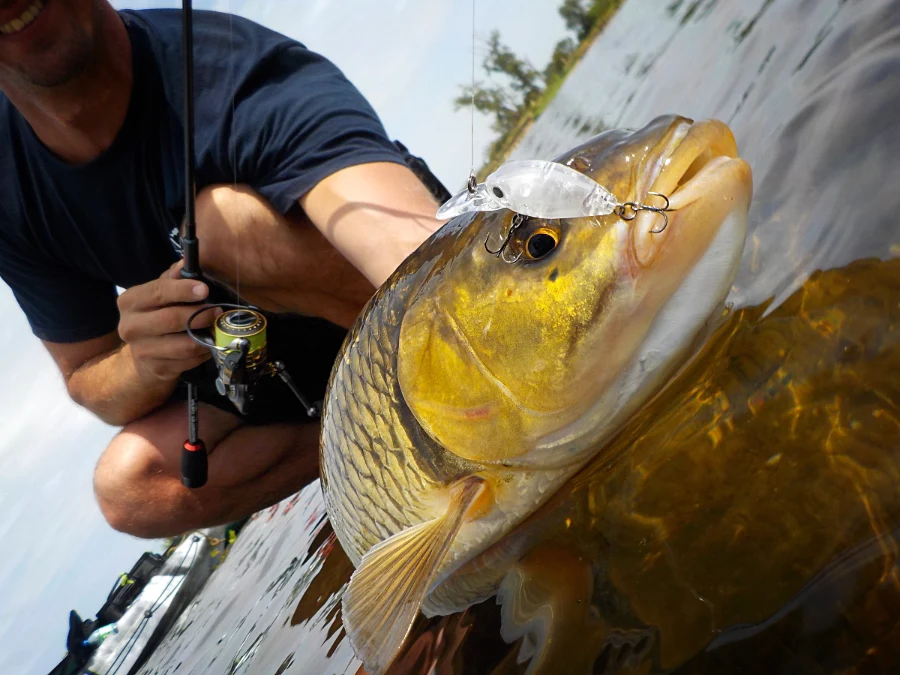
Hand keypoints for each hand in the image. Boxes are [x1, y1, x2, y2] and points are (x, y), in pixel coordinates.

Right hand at [116, 261, 217, 381]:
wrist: (144, 356)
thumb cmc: (157, 317)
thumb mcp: (161, 294)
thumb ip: (173, 279)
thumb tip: (185, 262)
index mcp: (129, 302)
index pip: (157, 292)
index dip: (183, 290)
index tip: (204, 289)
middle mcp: (129, 326)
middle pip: (171, 319)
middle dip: (200, 314)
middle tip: (217, 311)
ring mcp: (142, 351)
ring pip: (184, 344)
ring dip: (206, 336)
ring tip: (215, 328)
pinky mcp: (158, 369)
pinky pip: (190, 360)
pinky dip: (204, 352)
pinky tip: (208, 344)